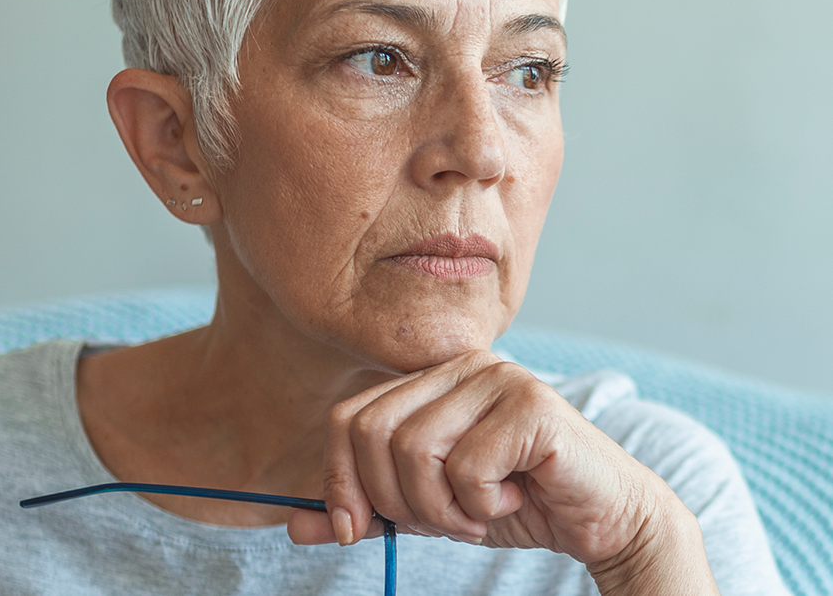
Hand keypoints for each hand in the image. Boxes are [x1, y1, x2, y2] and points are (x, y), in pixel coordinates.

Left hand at [289, 350, 718, 593]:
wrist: (600, 517)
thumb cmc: (514, 501)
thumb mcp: (427, 508)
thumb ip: (369, 507)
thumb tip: (296, 523)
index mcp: (431, 379)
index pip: (349, 417)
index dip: (339, 480)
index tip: (354, 531)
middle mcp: (459, 366)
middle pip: (373, 431)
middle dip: (395, 499)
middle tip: (441, 520)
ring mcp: (497, 376)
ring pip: (415, 450)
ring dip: (441, 508)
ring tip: (478, 511)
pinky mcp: (531, 404)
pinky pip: (468, 467)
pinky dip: (483, 505)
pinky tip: (516, 496)